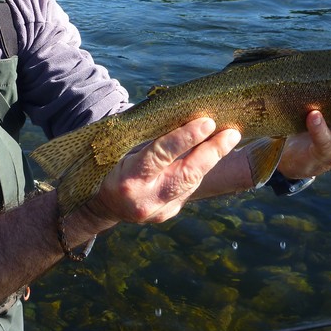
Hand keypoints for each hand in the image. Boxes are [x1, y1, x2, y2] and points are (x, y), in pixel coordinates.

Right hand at [87, 118, 240, 223]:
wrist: (99, 205)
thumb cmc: (109, 166)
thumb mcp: (121, 150)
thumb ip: (149, 139)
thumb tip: (182, 116)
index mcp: (129, 179)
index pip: (161, 155)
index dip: (185, 138)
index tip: (207, 122)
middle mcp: (145, 200)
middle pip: (186, 174)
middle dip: (212, 152)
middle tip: (231, 132)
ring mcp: (158, 211)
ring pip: (191, 183)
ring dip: (211, 159)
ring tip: (228, 138)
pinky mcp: (166, 215)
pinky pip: (187, 189)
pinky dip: (198, 171)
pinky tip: (210, 155)